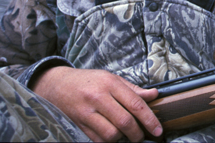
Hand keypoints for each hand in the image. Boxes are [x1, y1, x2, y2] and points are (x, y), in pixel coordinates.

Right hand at [31, 66, 161, 141]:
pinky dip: (108, 141)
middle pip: (124, 121)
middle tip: (143, 136)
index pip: (135, 104)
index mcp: (110, 84)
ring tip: (127, 135)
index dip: (149, 119)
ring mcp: (87, 112)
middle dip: (137, 133)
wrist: (57, 85)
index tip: (157, 129)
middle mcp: (98, 98)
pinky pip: (98, 139)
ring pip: (111, 134)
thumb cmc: (88, 81)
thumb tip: (154, 95)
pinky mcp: (79, 124)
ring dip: (122, 138)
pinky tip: (113, 136)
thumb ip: (133, 89)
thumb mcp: (112, 78)